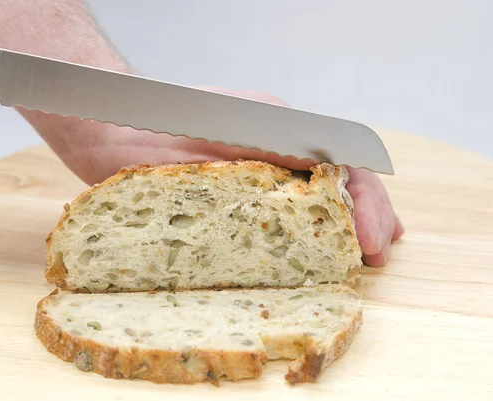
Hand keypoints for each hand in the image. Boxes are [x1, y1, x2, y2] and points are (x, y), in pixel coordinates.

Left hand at [20, 87, 403, 266]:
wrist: (115, 128)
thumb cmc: (162, 123)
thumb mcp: (225, 131)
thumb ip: (272, 147)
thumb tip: (325, 175)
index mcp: (281, 129)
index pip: (343, 163)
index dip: (365, 202)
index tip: (372, 239)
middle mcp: (275, 151)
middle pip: (338, 181)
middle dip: (366, 216)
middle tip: (377, 253)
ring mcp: (256, 176)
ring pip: (315, 200)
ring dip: (344, 228)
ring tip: (368, 255)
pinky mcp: (234, 199)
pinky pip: (279, 217)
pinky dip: (305, 236)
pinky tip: (317, 253)